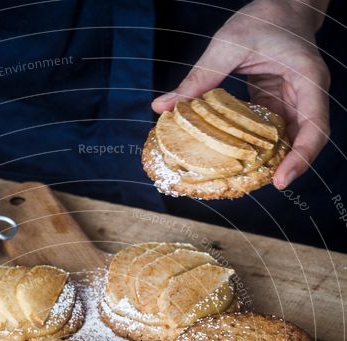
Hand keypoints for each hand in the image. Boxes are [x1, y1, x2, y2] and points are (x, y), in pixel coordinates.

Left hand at [151, 0, 330, 188]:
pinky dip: (260, 150)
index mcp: (308, 79)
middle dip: (289, 166)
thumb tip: (162, 106)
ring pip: (291, 141)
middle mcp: (308, 95)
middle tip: (265, 186)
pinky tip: (240, 163)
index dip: (301, 157)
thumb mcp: (229, 43)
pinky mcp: (280, 106)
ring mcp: (296, 102)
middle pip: (308, 141)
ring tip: (250, 180)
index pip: (315, 126)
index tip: (281, 180)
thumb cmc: (262, 17)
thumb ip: (199, 77)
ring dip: (274, 161)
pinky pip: (274, 134)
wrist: (281, 4)